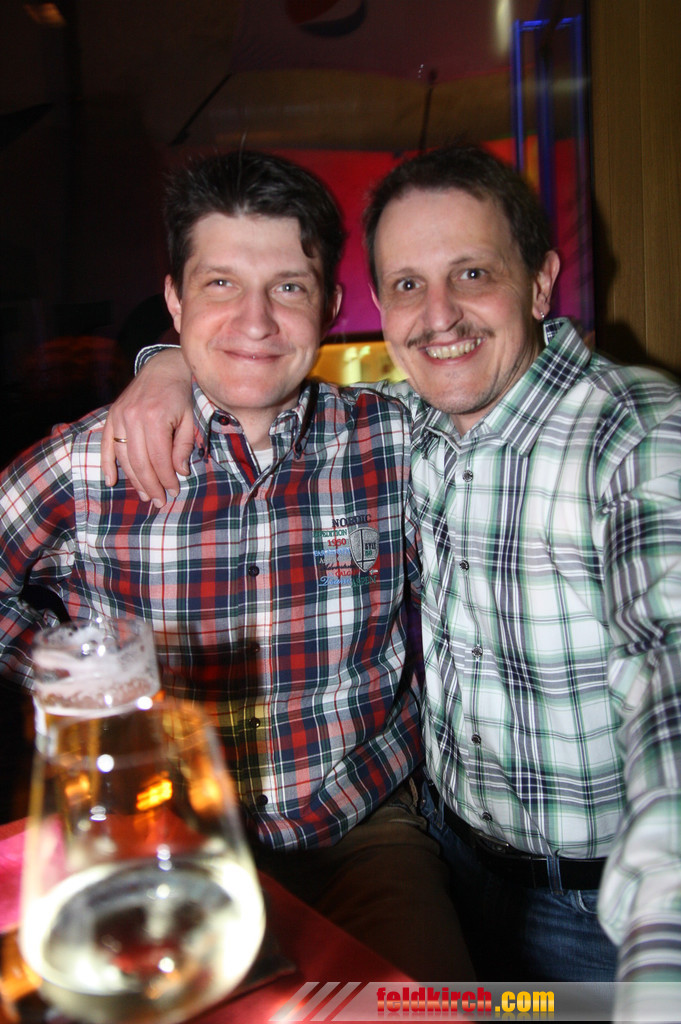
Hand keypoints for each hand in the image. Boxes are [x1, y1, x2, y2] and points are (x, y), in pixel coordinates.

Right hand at [101, 347, 193, 505]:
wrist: (163, 368)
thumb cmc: (181, 395)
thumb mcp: (190, 419)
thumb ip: (184, 446)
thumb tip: (179, 472)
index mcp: (155, 417)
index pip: (160, 459)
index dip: (166, 479)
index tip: (173, 491)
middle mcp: (133, 417)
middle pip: (140, 462)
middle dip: (150, 485)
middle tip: (159, 501)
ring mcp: (119, 416)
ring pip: (124, 457)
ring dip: (133, 480)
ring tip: (144, 494)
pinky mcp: (111, 415)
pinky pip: (105, 444)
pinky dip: (107, 464)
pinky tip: (111, 481)